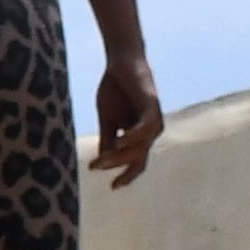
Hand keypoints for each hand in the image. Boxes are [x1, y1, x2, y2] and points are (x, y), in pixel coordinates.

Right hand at [92, 52, 163, 187]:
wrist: (121, 62)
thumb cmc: (115, 89)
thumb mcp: (107, 119)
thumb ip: (107, 140)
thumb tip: (102, 162)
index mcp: (141, 136)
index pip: (137, 163)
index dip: (126, 176)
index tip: (112, 187)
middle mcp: (151, 132)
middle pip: (137, 158)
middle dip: (116, 165)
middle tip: (95, 166)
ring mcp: (154, 121)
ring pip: (140, 147)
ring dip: (121, 155)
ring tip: (102, 159)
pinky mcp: (152, 107)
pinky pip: (144, 129)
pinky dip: (131, 137)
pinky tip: (118, 141)